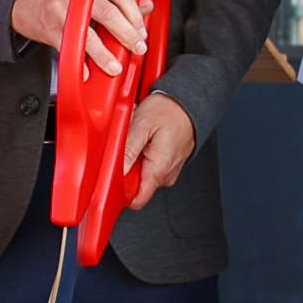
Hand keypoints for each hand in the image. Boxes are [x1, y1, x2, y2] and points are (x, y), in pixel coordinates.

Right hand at [11, 0, 151, 72]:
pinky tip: (86, 71)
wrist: (23, 2)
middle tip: (137, 48)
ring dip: (104, 54)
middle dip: (126, 34)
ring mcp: (62, 10)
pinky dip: (79, 62)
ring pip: (88, 33)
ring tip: (115, 66)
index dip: (135, 15)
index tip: (141, 31)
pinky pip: (68, 48)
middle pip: (108, 13)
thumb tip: (147, 6)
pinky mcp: (50, 29)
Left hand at [119, 91, 192, 210]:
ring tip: (139, 138)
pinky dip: (144, 154)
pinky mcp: (168, 165)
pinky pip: (149, 166)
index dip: (120, 192)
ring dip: (135, 159)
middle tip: (127, 146)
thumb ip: (127, 151)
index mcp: (158, 170)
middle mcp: (166, 175)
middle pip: (136, 185)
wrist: (190, 102)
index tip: (112, 177)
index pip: (137, 199)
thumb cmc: (170, 111)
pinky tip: (146, 140)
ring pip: (141, 174)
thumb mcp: (141, 125)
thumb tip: (115, 171)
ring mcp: (168, 171)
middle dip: (126, 167)